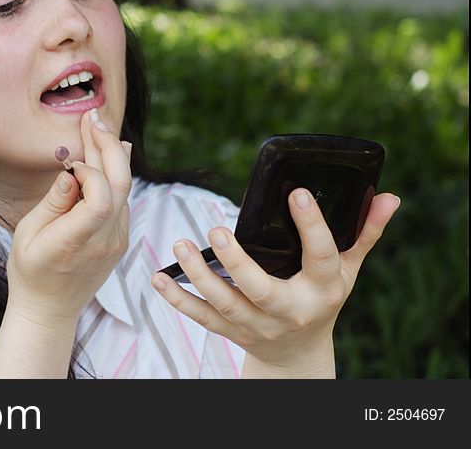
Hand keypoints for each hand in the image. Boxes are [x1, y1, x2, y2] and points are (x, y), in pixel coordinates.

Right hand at [6, 109, 132, 327]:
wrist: (48, 309)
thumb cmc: (30, 270)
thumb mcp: (29, 234)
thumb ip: (54, 201)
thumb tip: (71, 170)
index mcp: (77, 240)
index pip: (101, 197)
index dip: (90, 172)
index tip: (70, 164)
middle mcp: (105, 240)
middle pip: (122, 185)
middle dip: (109, 146)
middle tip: (93, 118)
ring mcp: (117, 241)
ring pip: (126, 189)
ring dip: (113, 155)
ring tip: (99, 127)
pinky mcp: (120, 239)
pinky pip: (123, 200)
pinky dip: (115, 174)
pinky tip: (109, 154)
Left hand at [151, 188, 400, 376]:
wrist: (299, 354)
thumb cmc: (322, 299)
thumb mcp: (347, 271)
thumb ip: (364, 233)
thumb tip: (390, 196)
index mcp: (322, 289)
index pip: (322, 257)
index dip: (312, 226)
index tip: (296, 193)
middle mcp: (289, 310)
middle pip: (261, 290)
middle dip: (236, 262)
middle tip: (216, 229)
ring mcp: (257, 324)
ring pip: (225, 304)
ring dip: (199, 276)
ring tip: (180, 244)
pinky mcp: (231, 331)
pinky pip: (201, 317)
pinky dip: (178, 299)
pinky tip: (157, 278)